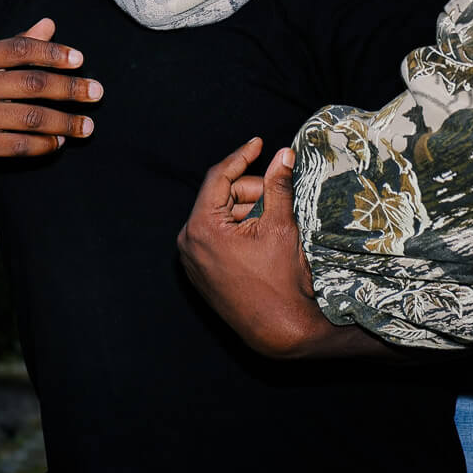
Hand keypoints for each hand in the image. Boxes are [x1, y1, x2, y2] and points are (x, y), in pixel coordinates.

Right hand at [0, 20, 101, 182]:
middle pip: (32, 83)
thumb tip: (49, 24)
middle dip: (70, 88)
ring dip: (65, 123)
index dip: (52, 53)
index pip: (20, 49)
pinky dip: (46, 144)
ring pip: (32, 118)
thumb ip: (16, 46)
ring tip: (88, 126)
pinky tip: (59, 142)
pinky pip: (21, 145)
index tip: (80, 60)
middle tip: (97, 92)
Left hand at [177, 139, 383, 359]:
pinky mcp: (200, 273)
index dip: (242, 156)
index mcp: (201, 227)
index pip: (219, 177)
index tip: (259, 143)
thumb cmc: (280, 278)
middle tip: (279, 196)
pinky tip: (262, 237)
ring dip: (248, 212)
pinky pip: (217, 238)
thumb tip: (284, 153)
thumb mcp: (280, 225)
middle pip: (221, 197)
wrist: (278, 329)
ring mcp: (192, 260)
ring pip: (221, 217)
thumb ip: (279, 185)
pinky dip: (239, 230)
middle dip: (252, 192)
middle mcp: (188, 242)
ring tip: (274, 223)